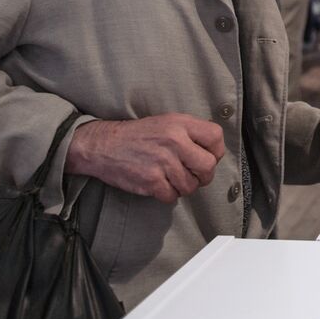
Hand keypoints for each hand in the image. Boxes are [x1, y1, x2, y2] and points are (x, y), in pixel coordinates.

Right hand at [65, 114, 225, 203]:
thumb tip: (213, 151)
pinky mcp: (151, 181)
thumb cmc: (138, 135)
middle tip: (194, 175)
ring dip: (183, 186)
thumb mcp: (168, 122)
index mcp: (180, 124)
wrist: (104, 145)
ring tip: (172, 178)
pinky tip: (160, 184)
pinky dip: (168, 195)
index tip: (208, 157)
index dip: (216, 152)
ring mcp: (163, 162)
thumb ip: (191, 132)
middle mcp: (174, 141)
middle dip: (203, 175)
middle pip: (208, 166)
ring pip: (190, 186)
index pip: (216, 138)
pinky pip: (172, 196)